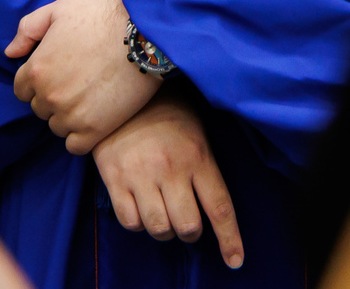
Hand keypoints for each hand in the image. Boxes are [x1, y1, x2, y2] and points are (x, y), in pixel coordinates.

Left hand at [6, 0, 160, 152]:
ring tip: (88, 98)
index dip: (37, 81)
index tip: (57, 73)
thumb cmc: (101, 16)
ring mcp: (70, 115)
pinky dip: (80, 135)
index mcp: (36, 69)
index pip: (21, 89)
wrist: (144, 35)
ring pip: (56, 127)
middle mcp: (49, 95)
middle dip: (52, 97)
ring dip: (67, 116)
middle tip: (76, 82)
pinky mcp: (94, 130)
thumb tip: (10, 52)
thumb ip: (28, 29)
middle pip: (39, 108)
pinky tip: (92, 119)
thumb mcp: (59, 9)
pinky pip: (74, 146)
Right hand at [93, 96, 243, 268]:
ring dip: (164, 229)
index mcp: (197, 157)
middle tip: (186, 220)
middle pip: (188, 226)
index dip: (230, 239)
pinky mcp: (114, 178)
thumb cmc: (167, 113)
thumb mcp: (196, 134)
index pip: (219, 208)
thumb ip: (205, 169)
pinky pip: (130, 222)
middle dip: (190, 232)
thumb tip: (212, 211)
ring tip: (162, 213)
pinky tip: (140, 207)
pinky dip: (138, 223)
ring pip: (159, 228)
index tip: (235, 261)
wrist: (123, 88)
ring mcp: (140, 174)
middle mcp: (171, 169)